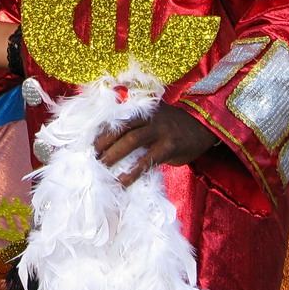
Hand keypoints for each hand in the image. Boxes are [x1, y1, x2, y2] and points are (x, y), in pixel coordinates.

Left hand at [93, 103, 217, 185]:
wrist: (202, 127)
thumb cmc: (172, 126)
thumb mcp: (154, 117)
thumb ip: (135, 124)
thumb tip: (109, 141)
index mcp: (142, 108)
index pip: (117, 117)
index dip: (101, 129)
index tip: (86, 142)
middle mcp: (149, 116)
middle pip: (121, 127)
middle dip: (103, 142)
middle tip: (89, 156)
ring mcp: (160, 130)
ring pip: (131, 140)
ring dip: (113, 155)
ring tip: (101, 168)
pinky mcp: (169, 146)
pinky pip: (147, 160)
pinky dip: (133, 171)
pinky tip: (123, 181)